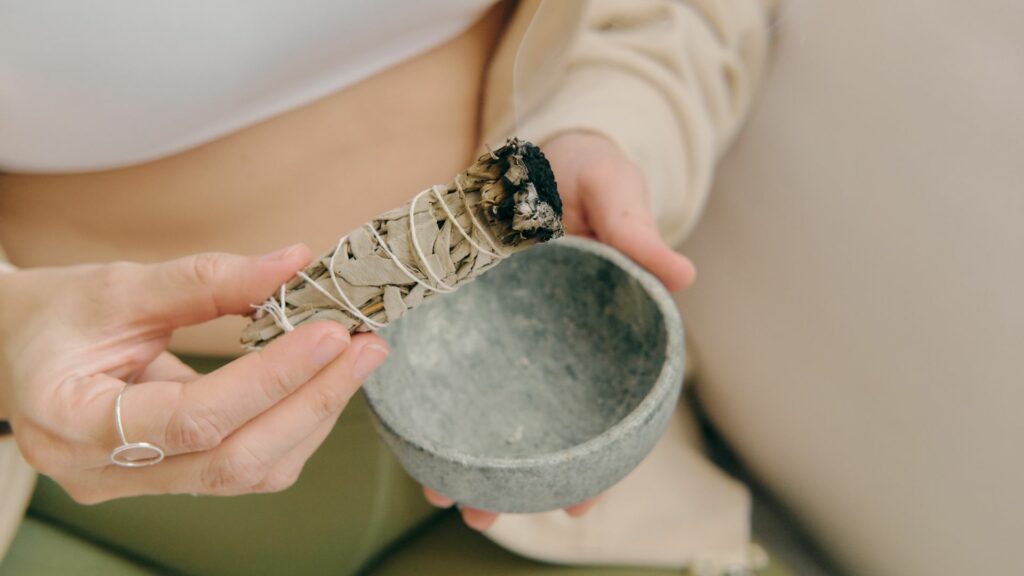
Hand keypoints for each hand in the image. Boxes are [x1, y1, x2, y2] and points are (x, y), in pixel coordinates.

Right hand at [0, 245, 388, 502]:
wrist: (20, 347)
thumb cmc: (55, 316)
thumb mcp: (119, 286)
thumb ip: (207, 280)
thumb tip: (293, 263)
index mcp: (70, 421)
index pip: (191, 418)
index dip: (268, 379)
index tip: (327, 335)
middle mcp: (102, 471)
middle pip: (232, 460)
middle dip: (311, 402)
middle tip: (364, 347)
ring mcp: (137, 485)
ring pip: (248, 473)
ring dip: (313, 416)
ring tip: (356, 359)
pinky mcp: (170, 479)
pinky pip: (246, 466)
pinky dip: (293, 425)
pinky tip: (321, 383)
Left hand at [419, 132, 694, 529]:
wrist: (539, 148)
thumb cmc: (587, 170)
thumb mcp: (614, 189)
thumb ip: (636, 229)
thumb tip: (681, 275)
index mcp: (602, 328)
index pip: (608, 409)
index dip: (598, 462)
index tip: (578, 507)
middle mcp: (555, 344)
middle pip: (544, 425)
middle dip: (515, 479)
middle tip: (480, 516)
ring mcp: (510, 335)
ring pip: (493, 407)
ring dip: (467, 454)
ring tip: (436, 493)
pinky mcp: (470, 316)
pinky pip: (454, 364)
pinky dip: (437, 400)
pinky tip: (412, 431)